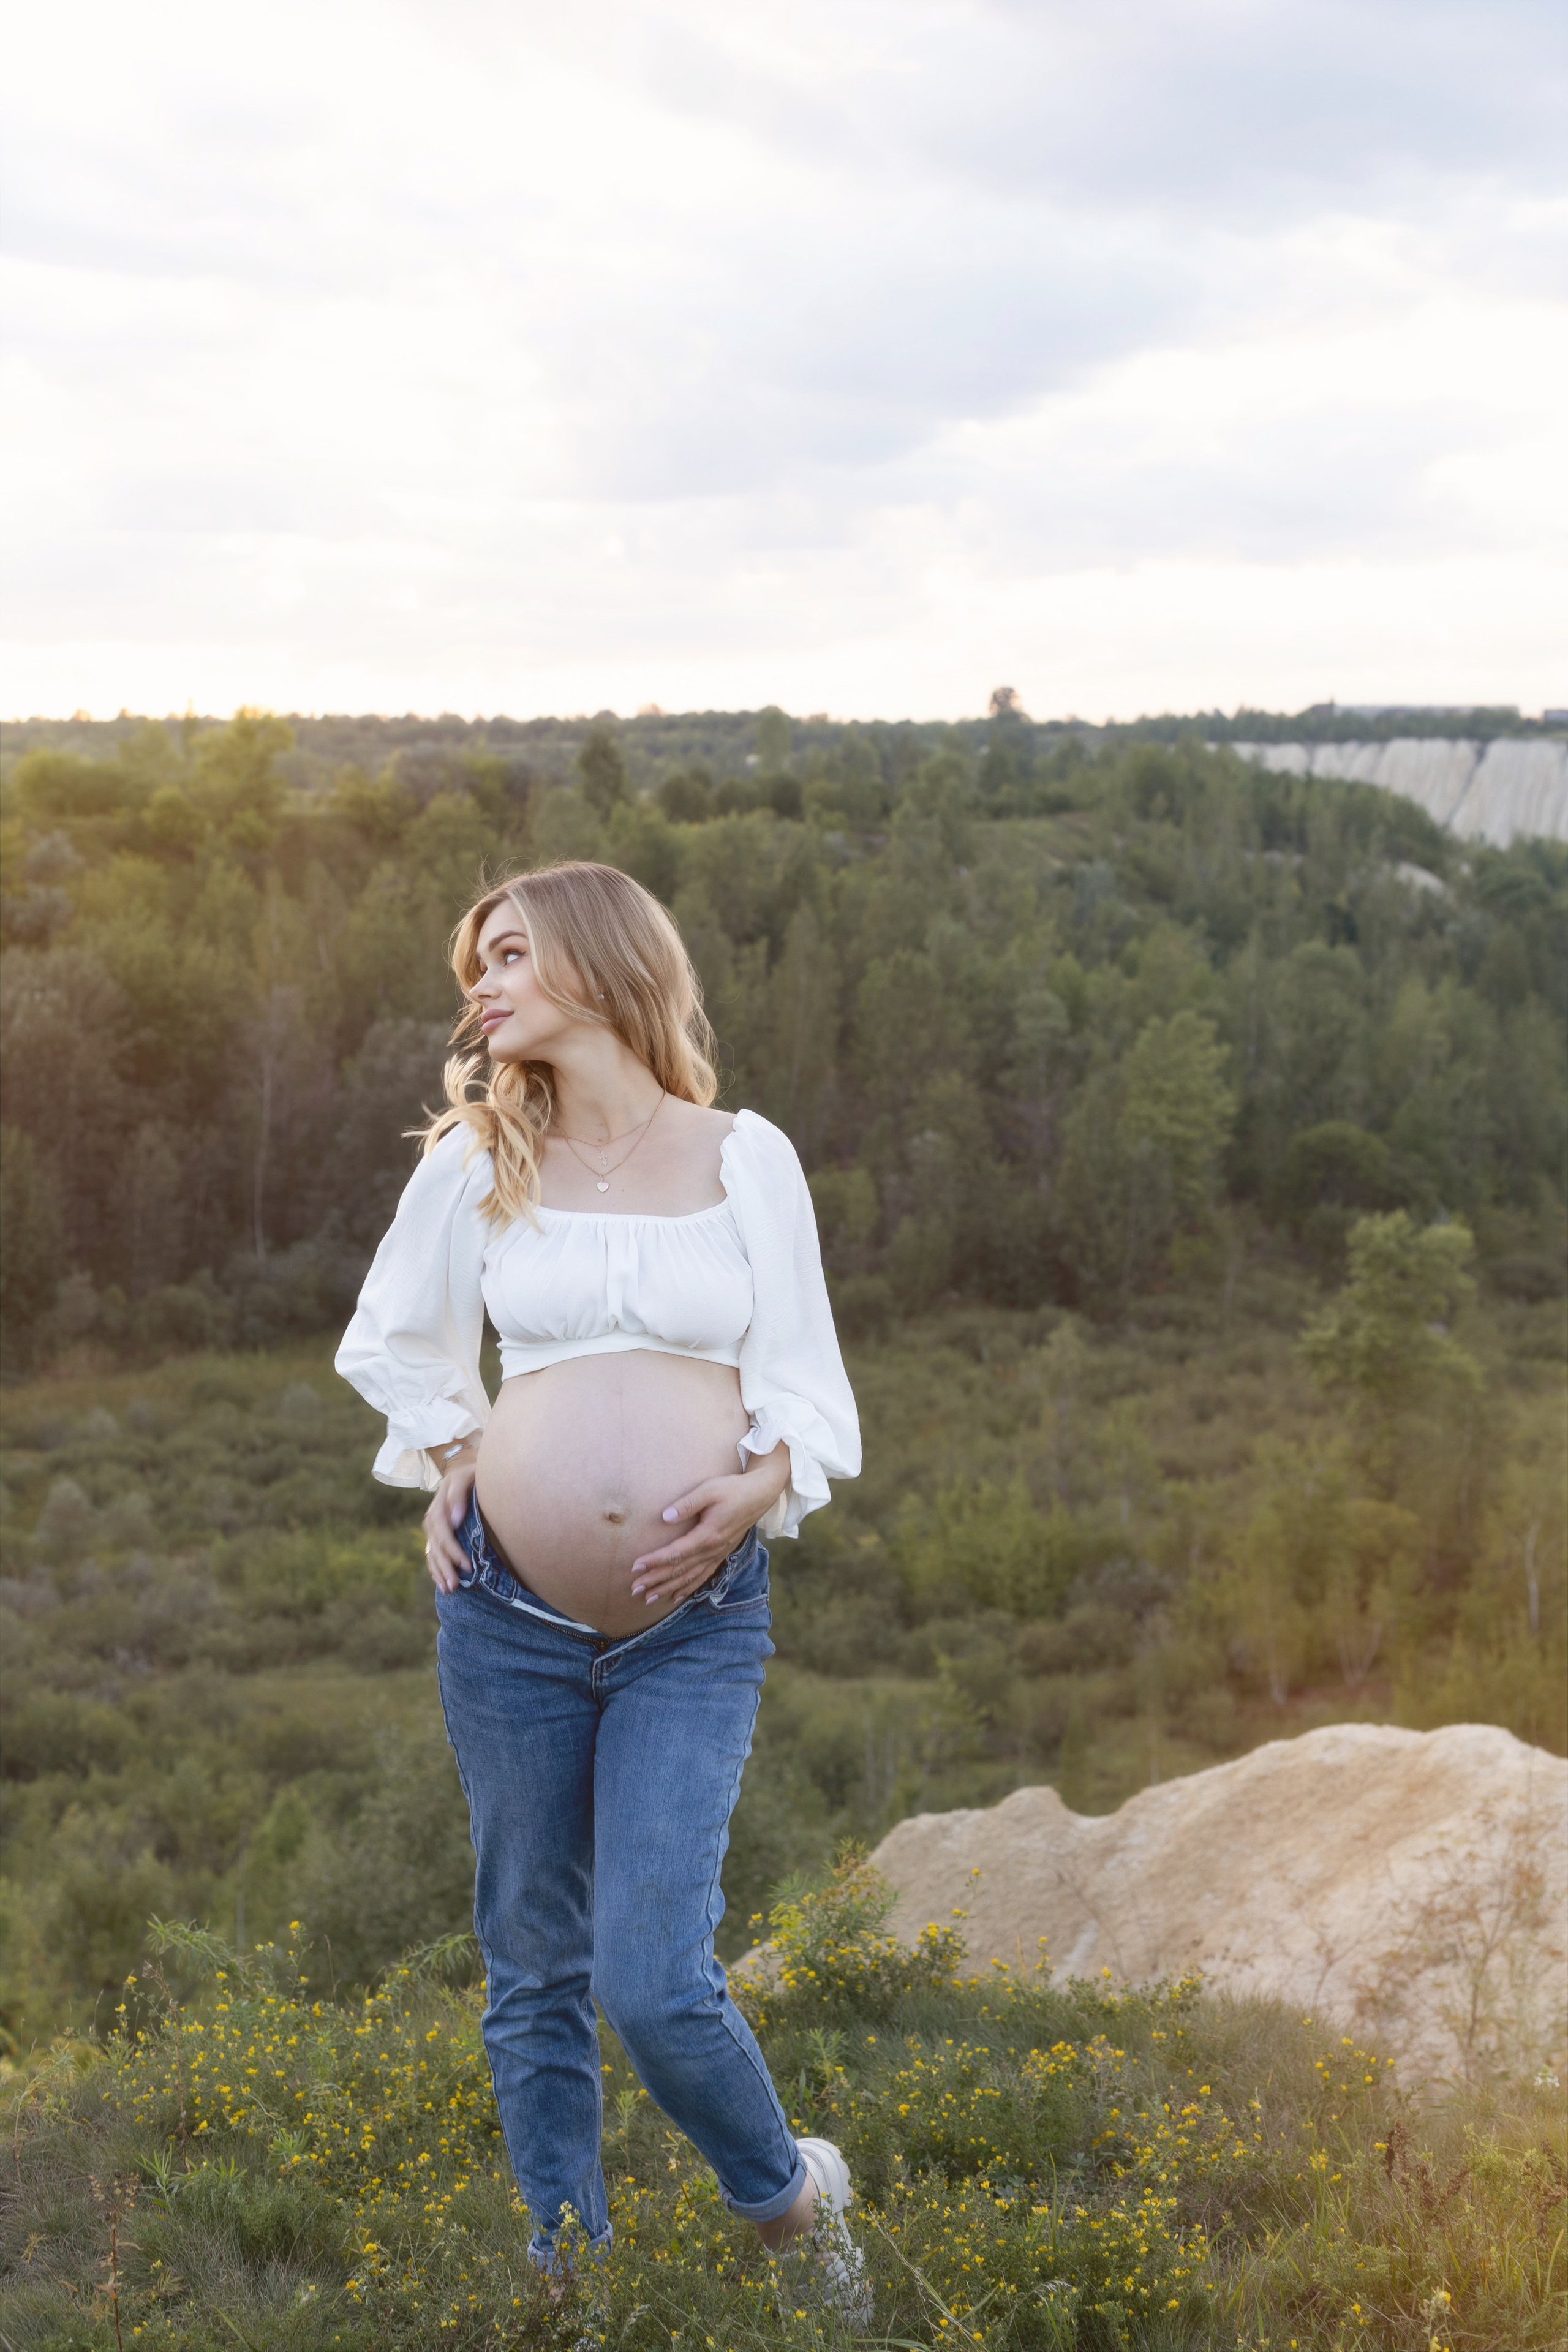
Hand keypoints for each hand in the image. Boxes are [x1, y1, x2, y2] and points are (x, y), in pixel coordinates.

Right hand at [422, 1440, 478, 1594]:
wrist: (459, 1470)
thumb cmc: (467, 1474)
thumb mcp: (464, 1477)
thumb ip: (458, 1497)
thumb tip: (455, 1520)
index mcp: (437, 1510)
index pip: (444, 1535)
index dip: (454, 1552)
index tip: (467, 1566)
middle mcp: (431, 1522)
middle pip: (436, 1549)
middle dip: (445, 1568)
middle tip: (455, 1586)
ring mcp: (432, 1530)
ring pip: (432, 1554)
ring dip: (439, 1573)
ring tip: (449, 1589)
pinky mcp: (435, 1535)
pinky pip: (432, 1554)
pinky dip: (435, 1569)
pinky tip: (441, 1582)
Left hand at [630, 1443, 788, 1608]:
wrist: (760, 1495)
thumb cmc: (733, 1489)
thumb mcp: (709, 1490)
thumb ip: (687, 1504)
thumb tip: (665, 1517)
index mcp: (707, 1535)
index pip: (676, 1553)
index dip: (655, 1561)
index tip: (636, 1567)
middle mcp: (712, 1550)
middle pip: (680, 1570)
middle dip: (656, 1580)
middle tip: (635, 1589)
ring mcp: (718, 1554)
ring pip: (690, 1577)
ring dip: (668, 1588)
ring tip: (649, 1598)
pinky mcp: (721, 1554)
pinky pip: (703, 1577)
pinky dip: (688, 1588)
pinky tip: (676, 1596)